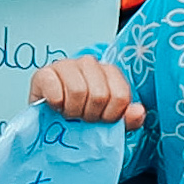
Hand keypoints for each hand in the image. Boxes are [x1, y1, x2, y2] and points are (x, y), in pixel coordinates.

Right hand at [28, 55, 142, 122]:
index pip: (121, 96)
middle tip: (82, 117)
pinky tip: (56, 106)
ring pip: (78, 92)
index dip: (111, 115)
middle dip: (90, 114)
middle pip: (99, 95)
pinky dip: (56, 105)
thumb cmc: (81, 113)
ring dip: (73, 111)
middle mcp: (89, 63)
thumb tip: (139, 112)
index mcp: (110, 72)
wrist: (49, 116)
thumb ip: (128, 118)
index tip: (101, 119)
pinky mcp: (44, 73)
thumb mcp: (108, 120)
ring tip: (69, 113)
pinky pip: (55, 92)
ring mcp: (66, 65)